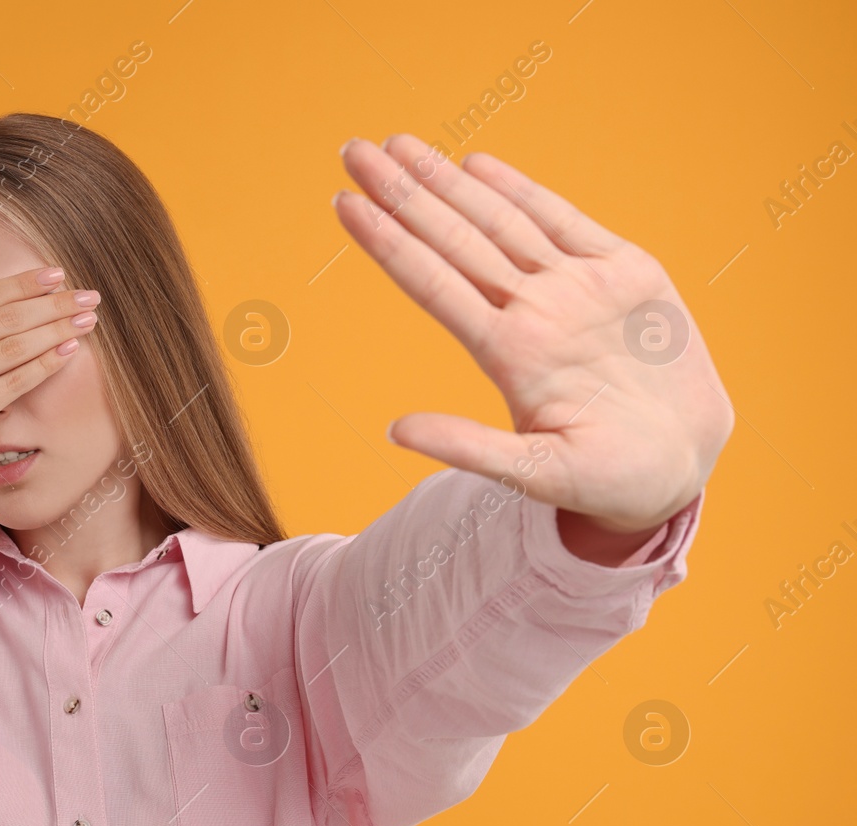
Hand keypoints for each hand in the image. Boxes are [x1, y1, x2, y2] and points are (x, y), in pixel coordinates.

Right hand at [0, 262, 100, 528]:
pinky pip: (13, 383)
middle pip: (5, 318)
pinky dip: (45, 364)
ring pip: (14, 347)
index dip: (22, 284)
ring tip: (88, 318)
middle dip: (52, 303)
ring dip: (57, 329)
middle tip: (88, 295)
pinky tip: (69, 351)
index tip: (56, 275)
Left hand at [335, 134, 733, 536]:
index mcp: (507, 354)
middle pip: (453, 241)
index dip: (388, 243)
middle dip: (404, 194)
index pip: (431, 284)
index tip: (343, 205)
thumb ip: (469, 447)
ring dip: (448, 183)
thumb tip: (394, 431)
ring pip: (498, 223)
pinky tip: (477, 165)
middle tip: (354, 151)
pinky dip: (522, 191)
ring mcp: (576, 289)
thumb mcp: (535, 473)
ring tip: (399, 145)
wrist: (682, 467)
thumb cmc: (605, 479)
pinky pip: (565, 221)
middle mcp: (532, 312)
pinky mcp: (627, 275)